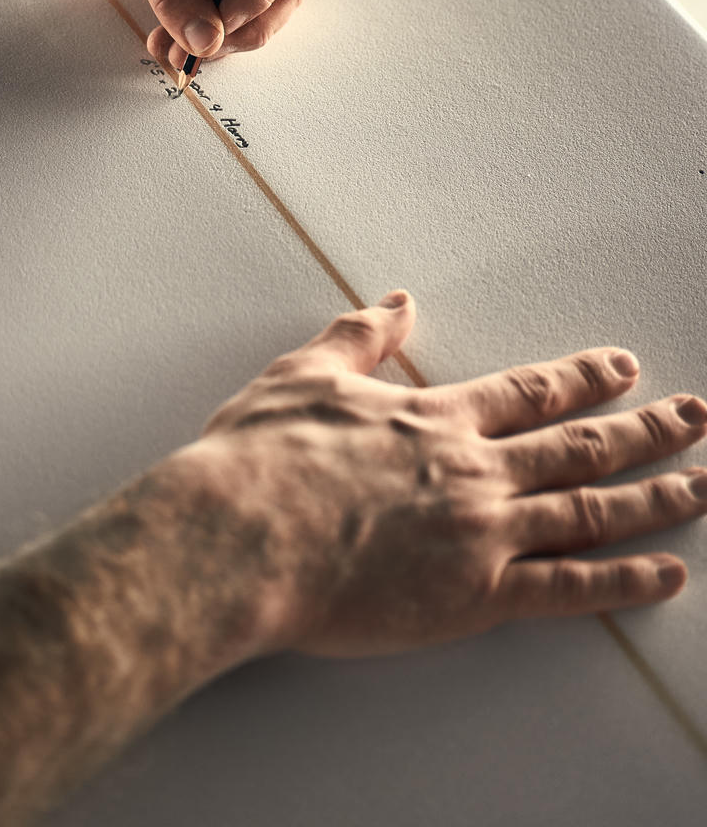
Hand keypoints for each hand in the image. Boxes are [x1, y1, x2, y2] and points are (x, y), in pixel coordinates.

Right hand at [193, 291, 706, 659]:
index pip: (529, 391)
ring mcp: (481, 532)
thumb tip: (394, 304)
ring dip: (657, 495)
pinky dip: (623, 581)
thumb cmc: (262, 459)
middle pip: (580, 445)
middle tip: (696, 416)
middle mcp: (472, 468)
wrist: (241, 536)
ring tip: (704, 484)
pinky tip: (666, 573)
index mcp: (434, 417)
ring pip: (591, 510)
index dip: (582, 378)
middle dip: (646, 429)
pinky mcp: (473, 596)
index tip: (622, 368)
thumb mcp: (306, 374)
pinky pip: (568, 589)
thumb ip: (359, 337)